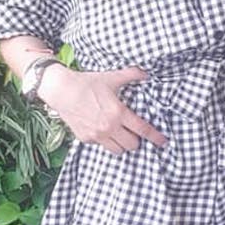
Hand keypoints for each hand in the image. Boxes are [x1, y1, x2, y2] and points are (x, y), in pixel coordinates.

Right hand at [38, 65, 167, 155]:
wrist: (62, 90)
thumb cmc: (87, 83)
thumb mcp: (111, 77)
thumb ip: (131, 75)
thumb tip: (146, 73)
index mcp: (118, 112)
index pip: (142, 129)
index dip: (155, 137)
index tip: (163, 141)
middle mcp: (109, 127)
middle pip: (132, 145)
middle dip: (136, 140)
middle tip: (134, 132)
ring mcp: (97, 135)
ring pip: (118, 151)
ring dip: (122, 144)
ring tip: (120, 134)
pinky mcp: (86, 139)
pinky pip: (102, 146)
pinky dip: (106, 141)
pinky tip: (103, 130)